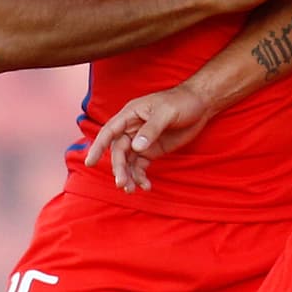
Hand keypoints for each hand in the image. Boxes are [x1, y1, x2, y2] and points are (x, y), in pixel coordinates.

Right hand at [83, 84, 213, 192]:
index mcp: (130, 114)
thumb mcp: (167, 112)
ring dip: (128, 176)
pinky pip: (140, 166)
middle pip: (119, 151)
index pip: (109, 131)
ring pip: (127, 161)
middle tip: (122, 183)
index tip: (90, 162)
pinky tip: (146, 186)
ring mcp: (141, 140)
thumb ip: (152, 129)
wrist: (201, 104)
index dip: (98, 146)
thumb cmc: (182, 101)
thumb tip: (136, 147)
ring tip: (132, 189)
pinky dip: (140, 176)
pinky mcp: (151, 150)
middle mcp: (132, 128)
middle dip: (119, 168)